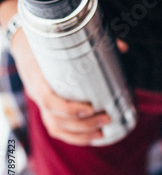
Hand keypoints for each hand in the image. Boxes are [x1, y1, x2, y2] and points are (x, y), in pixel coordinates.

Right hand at [6, 11, 110, 145]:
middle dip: (84, 124)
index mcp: (38, 78)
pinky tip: (92, 137)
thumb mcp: (65, 37)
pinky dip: (74, 137)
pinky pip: (56, 129)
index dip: (69, 109)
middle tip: (108, 118)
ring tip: (102, 133)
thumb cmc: (49, 39)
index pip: (49, 101)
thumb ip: (93, 43)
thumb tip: (123, 47)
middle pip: (56, 119)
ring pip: (56, 128)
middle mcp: (36, 94)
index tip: (90, 108)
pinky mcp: (45, 108)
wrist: (25, 41)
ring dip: (80, 135)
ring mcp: (39, 103)